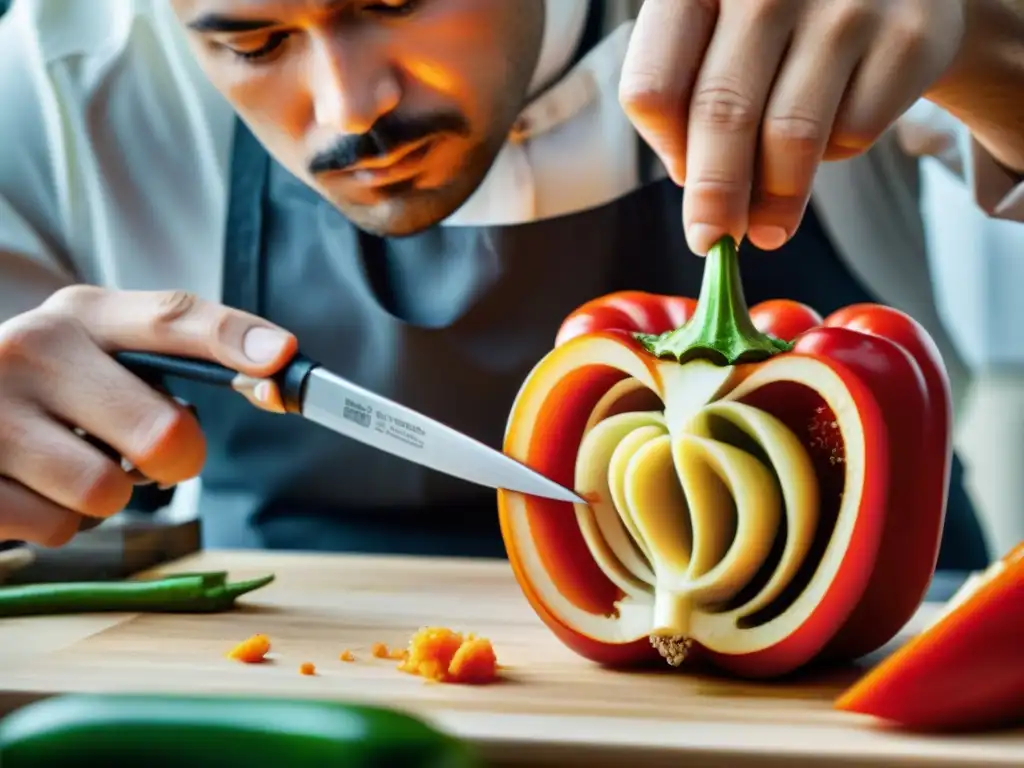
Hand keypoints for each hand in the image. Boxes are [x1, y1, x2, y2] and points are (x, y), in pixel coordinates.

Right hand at [0, 286, 296, 545]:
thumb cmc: (45, 391)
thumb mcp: (95, 357)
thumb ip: (166, 367)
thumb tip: (265, 381)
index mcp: (83, 315)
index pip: (172, 317)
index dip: (235, 338)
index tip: (283, 358)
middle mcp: (32, 348)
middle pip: (163, 432)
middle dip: (175, 461)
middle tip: (145, 457)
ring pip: (108, 492)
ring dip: (104, 496)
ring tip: (64, 466)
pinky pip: (57, 527)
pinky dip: (56, 521)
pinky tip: (26, 486)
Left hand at [620, 0, 965, 254]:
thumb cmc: (787, 15)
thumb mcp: (723, 26)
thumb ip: (692, 91)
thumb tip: (695, 184)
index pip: (652, 86)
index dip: (663, 145)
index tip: (681, 177)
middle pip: (721, 114)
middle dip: (714, 197)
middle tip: (711, 242)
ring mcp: (845, 3)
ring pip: (789, 135)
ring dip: (772, 201)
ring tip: (766, 231)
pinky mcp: (908, 38)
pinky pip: (853, 131)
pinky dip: (836, 153)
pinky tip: (833, 135)